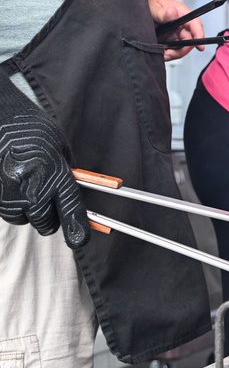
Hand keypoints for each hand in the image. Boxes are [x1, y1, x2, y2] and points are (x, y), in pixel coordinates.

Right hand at [0, 114, 89, 247]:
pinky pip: (6, 211)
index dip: (78, 227)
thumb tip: (75, 191)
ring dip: (27, 211)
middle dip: (50, 218)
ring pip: (23, 219)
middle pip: (45, 222)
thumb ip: (66, 170)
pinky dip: (11, 205)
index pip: (71, 208)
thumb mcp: (58, 145)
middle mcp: (30, 186)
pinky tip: (12, 185)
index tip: (81, 240)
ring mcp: (7, 192)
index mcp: (54, 171)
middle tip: (49, 203)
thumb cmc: (30, 127)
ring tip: (27, 187)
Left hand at [147, 0, 205, 60]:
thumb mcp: (152, 7)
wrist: (136, 13)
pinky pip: (174, 50)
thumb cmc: (146, 5)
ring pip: (183, 47)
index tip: (199, 45)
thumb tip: (174, 12)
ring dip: (174, 53)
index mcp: (180, 12)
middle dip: (182, 49)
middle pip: (190, 39)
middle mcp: (180, 23)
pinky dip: (169, 54)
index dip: (199, 34)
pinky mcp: (170, 41)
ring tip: (163, 54)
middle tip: (169, 53)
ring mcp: (176, 33)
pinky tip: (161, 53)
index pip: (194, 23)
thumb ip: (162, 12)